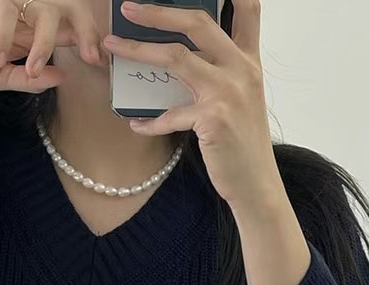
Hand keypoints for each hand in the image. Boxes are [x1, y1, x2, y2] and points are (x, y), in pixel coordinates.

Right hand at [0, 0, 106, 92]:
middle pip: (64, 11)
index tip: (99, 60)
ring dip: (43, 42)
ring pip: (40, 11)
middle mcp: (27, 12)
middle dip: (82, 30)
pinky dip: (4, 37)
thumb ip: (28, 79)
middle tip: (91, 54)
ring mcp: (10, 2)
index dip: (85, 42)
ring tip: (33, 68)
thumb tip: (60, 78)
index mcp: (34, 30)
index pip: (67, 30)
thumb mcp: (0, 77)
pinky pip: (5, 12)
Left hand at [102, 0, 280, 208]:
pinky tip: (136, 124)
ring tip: (112, 47)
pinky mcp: (213, 119)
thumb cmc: (242, 144)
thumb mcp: (242, 99)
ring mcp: (227, 92)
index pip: (247, 9)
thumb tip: (183, 57)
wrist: (256, 183)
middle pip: (197, 23)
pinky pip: (169, 115)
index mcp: (249, 60)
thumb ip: (222, 72)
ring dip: (138, 51)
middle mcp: (241, 69)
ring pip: (176, 58)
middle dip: (159, 13)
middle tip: (128, 8)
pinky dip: (149, 122)